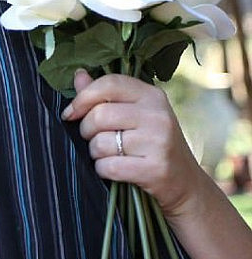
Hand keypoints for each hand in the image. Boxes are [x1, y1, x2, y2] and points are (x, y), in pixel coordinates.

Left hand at [62, 70, 204, 219]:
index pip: (109, 84)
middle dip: (86, 130)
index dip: (83, 97)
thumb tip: (78, 75)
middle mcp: (157, 115)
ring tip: (109, 155)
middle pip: (99, 115)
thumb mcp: (137, 114)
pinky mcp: (155, 169)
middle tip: (93, 139)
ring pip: (101, 143)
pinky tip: (114, 169)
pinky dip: (103, 170)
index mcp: (152, 95)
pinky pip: (109, 166)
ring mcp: (158, 142)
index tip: (70, 113)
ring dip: (95, 153)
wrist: (186, 184)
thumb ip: (106, 94)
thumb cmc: (154, 144)